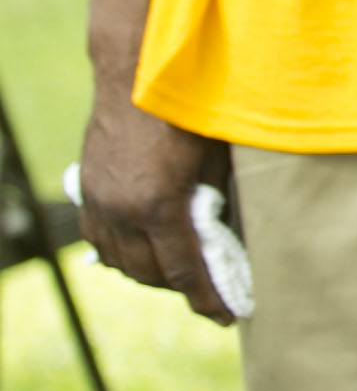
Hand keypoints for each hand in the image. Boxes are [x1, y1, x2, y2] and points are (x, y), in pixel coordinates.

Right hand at [77, 92, 229, 322]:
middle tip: (210, 291)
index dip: (206, 300)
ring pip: (123, 262)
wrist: (137, 73)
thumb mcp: (216, 158)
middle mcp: (124, 211)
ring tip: (180, 273)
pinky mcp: (88, 191)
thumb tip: (232, 235)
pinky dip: (122, 254)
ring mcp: (101, 202)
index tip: (226, 317)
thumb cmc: (190, 110)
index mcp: (160, 206)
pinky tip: (142, 252)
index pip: (185, 272)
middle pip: (152, 274)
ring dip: (151, 273)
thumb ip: (218, 201)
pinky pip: (101, 241)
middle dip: (181, 288)